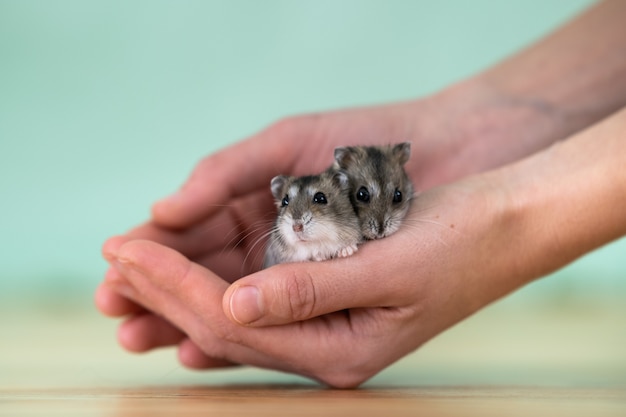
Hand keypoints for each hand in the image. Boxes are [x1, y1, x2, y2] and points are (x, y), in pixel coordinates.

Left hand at [96, 85, 568, 373]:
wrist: (504, 226)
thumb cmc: (460, 242)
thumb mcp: (390, 269)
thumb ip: (311, 294)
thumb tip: (235, 309)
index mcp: (342, 351)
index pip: (236, 322)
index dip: (177, 286)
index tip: (128, 252)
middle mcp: (328, 349)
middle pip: (226, 326)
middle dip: (164, 290)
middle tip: (110, 261)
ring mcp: (328, 329)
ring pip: (235, 317)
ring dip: (181, 290)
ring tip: (130, 270)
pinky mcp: (330, 302)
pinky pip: (259, 304)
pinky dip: (217, 288)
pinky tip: (184, 286)